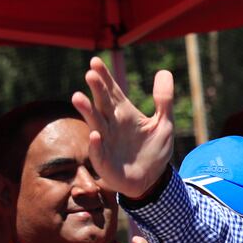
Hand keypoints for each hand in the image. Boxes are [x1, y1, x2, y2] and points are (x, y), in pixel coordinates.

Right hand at [71, 56, 173, 198]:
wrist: (151, 180)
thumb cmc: (154, 151)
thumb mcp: (164, 124)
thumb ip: (164, 100)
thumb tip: (164, 72)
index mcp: (124, 113)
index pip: (112, 91)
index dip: (104, 77)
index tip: (96, 61)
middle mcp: (111, 124)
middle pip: (102, 103)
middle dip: (96, 89)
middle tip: (90, 73)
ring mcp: (105, 142)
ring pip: (94, 124)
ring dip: (86, 111)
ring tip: (78, 97)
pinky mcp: (104, 161)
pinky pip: (98, 152)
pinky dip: (95, 145)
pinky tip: (95, 135)